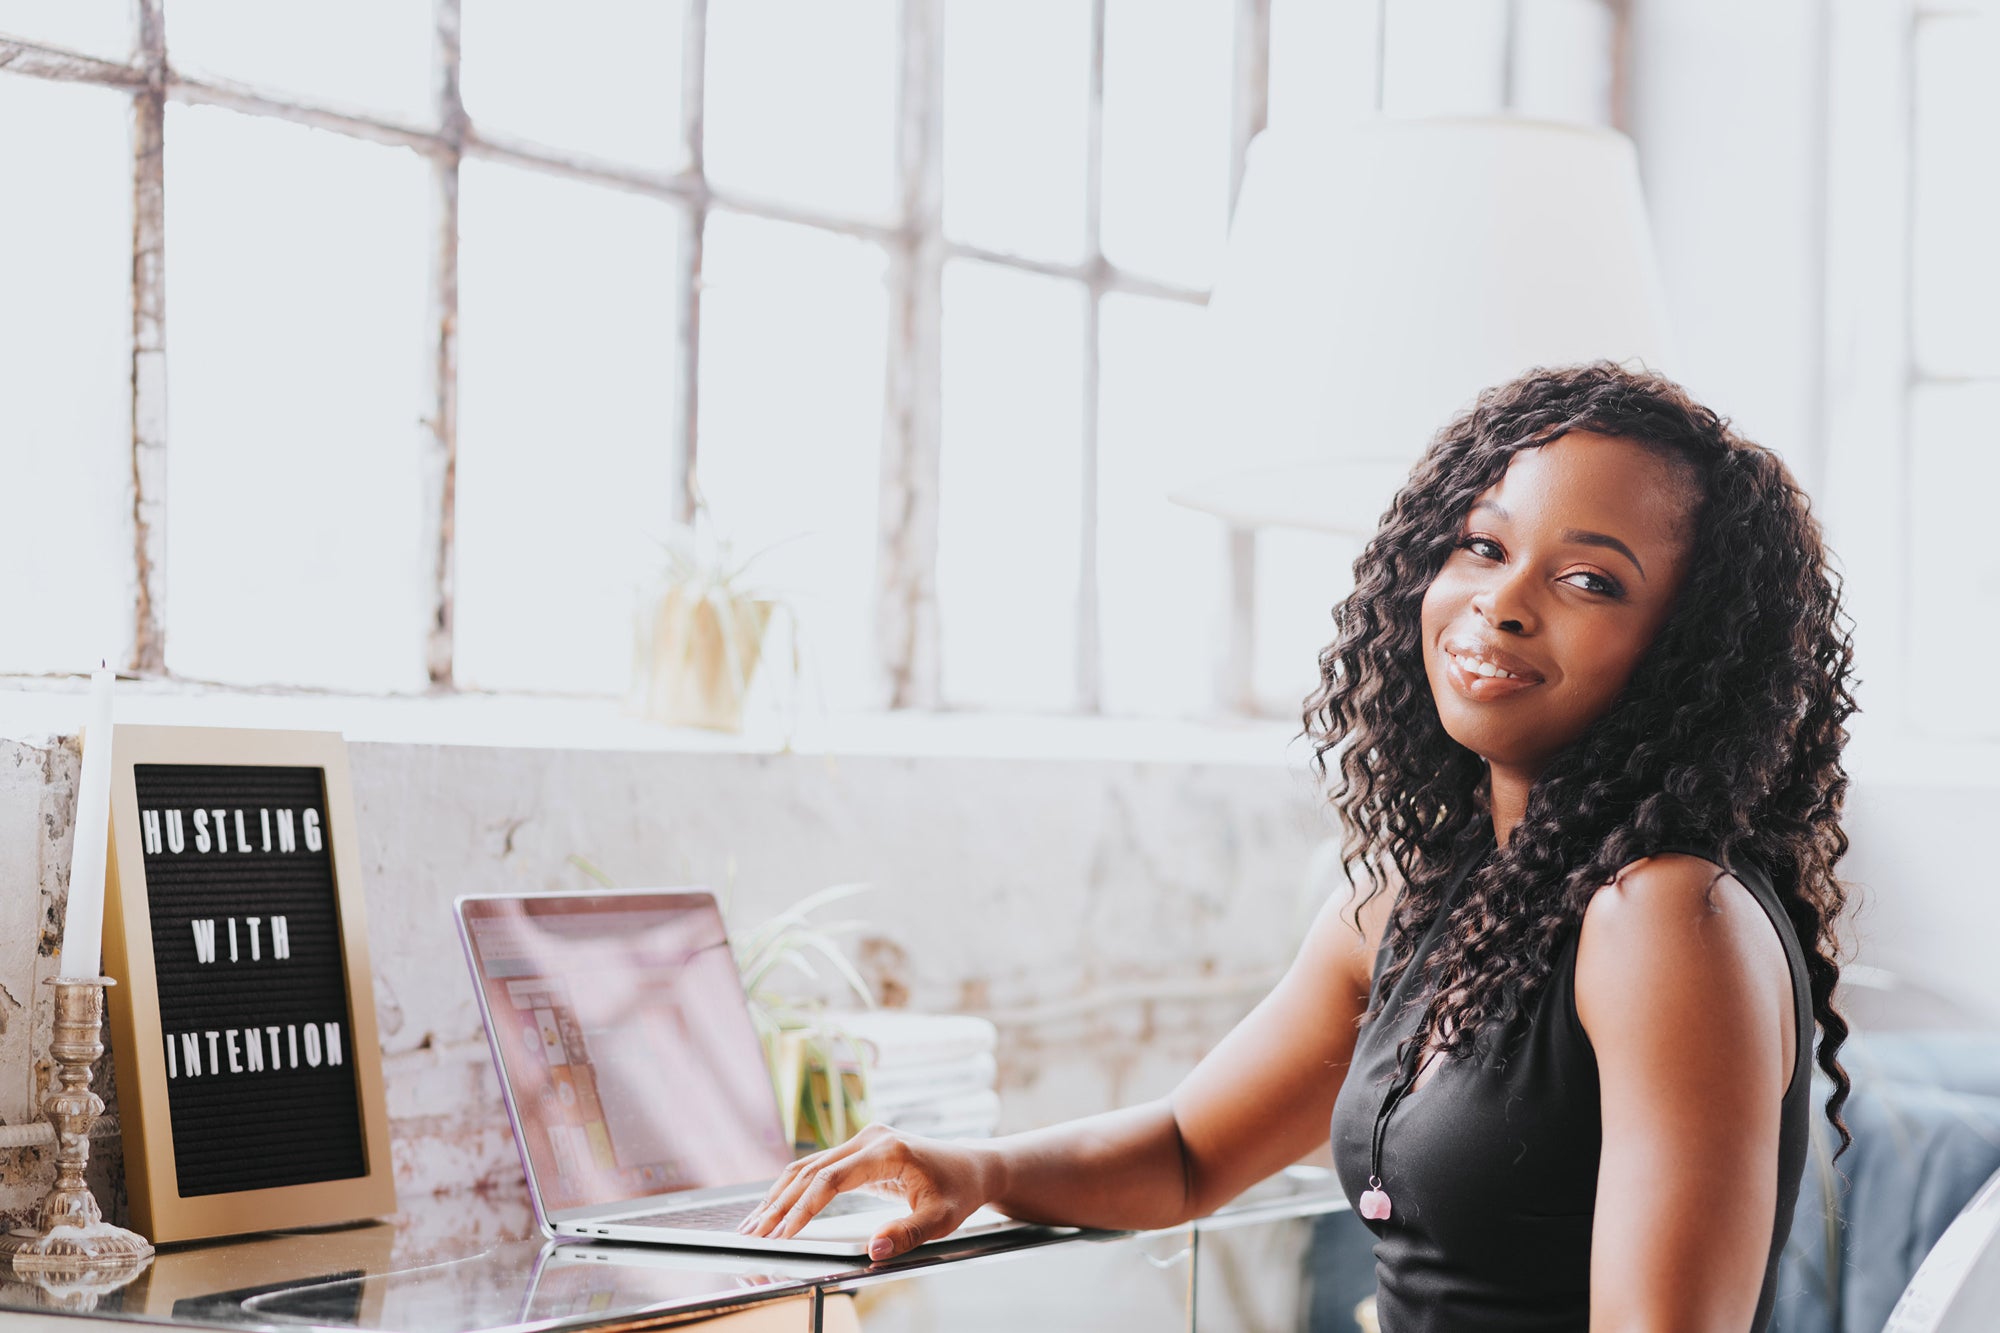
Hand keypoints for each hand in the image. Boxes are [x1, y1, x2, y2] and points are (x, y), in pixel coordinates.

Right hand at [737, 1123, 1002, 1260]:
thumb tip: (873, 1251)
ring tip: (752, 1224)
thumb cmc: (960, 1191)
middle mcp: (869, 1139)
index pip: (832, 1179)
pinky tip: (774, 1209)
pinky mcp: (858, 1152)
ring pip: (808, 1167)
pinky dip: (793, 1190)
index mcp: (887, 1151)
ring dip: (779, 1196)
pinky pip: (818, 1169)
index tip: (783, 1235)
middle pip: (811, 1171)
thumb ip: (907, 1234)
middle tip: (752, 1235)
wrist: (973, 1166)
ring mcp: (862, 1142)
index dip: (804, 1209)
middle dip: (778, 1205)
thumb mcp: (942, 1218)